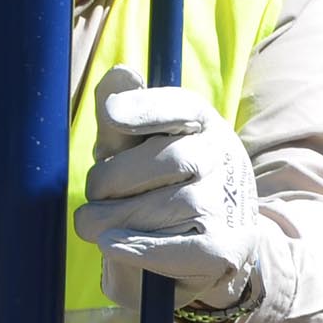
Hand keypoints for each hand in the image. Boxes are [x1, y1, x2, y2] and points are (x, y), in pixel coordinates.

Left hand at [75, 66, 258, 312]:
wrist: (215, 240)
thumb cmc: (162, 184)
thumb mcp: (141, 146)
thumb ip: (124, 117)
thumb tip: (120, 73)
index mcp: (202, 122)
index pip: (181, 106)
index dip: (146, 108)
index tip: (111, 114)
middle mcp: (224, 157)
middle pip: (166, 160)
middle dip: (112, 180)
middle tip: (94, 196)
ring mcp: (229, 204)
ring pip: (164, 208)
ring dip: (116, 220)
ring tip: (99, 226)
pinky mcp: (225, 249)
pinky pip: (174, 249)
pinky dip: (137, 249)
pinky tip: (110, 245)